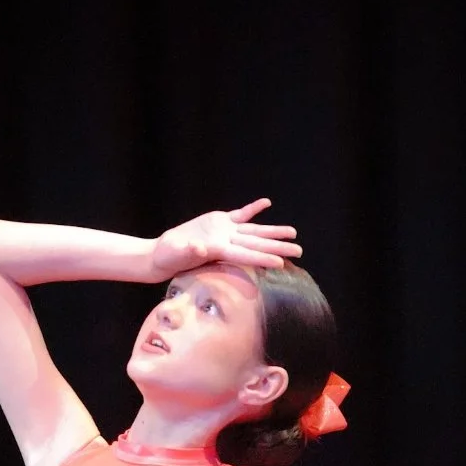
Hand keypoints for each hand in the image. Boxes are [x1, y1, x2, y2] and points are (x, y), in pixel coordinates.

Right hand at [150, 199, 302, 278]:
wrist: (165, 252)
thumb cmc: (169, 256)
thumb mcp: (177, 253)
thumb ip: (190, 250)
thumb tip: (200, 248)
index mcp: (220, 251)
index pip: (246, 255)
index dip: (263, 257)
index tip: (281, 262)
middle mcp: (228, 242)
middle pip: (258, 244)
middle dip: (279, 247)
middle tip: (300, 251)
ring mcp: (225, 232)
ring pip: (254, 231)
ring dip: (273, 232)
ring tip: (293, 233)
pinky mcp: (219, 222)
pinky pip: (241, 215)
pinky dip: (253, 209)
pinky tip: (267, 203)